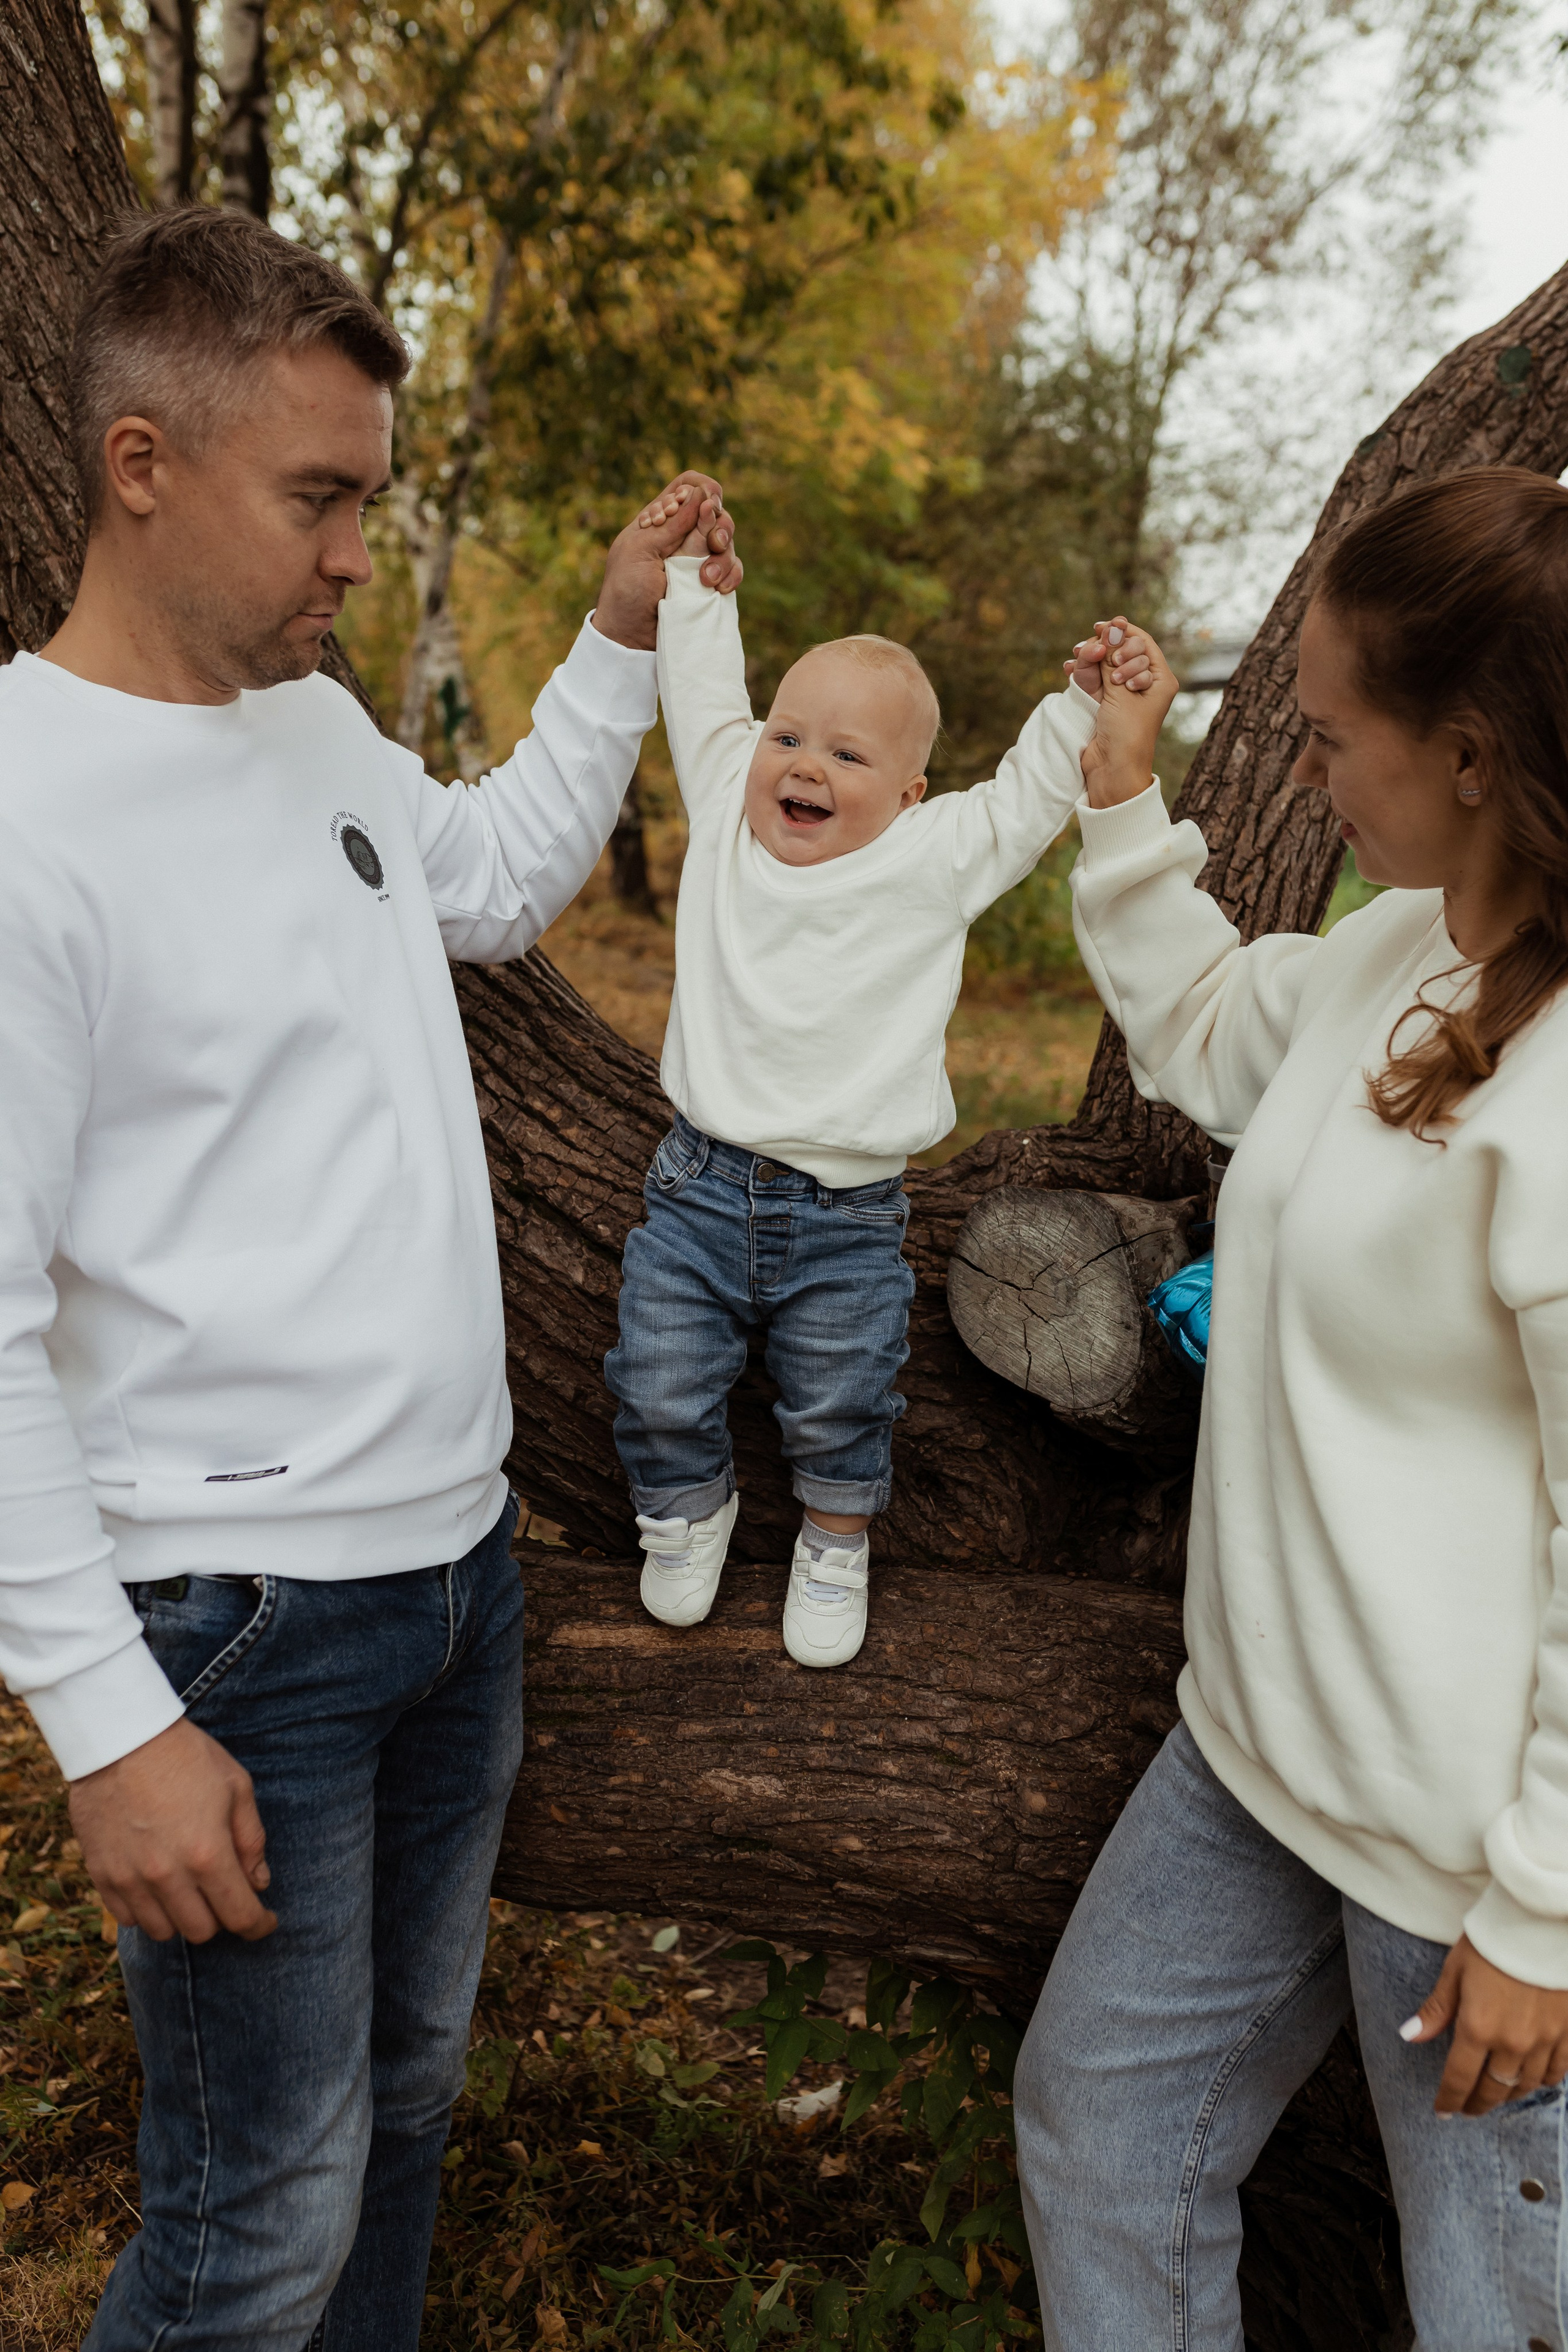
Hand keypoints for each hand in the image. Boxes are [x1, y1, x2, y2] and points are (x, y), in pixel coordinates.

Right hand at [69, 1714, 276, 1944]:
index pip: (240, 1915)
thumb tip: (259, 1882)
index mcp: (207, 1853)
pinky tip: (157, 1885)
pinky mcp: (102, 1875)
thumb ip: (251, 1840)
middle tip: (223, 1891)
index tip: (265, 1920)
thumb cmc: (185, 1756)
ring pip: (164, 1931)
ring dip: (183, 1916)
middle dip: (221, 1917)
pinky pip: (128, 1918)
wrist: (120, 1737)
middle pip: (202, 1931)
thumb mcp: (236, 1786)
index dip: (259, 1925)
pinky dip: (148, 1910)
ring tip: (189, 1887)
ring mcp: (130, 1879)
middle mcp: (167, 1875)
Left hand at [637, 478, 742, 593]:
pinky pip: (733, 568)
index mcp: (660, 519)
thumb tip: (700, 493)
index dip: (702, 488)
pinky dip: (732, 574)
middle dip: (719, 524)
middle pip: (715, 511)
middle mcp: (681, 535)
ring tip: (707, 579)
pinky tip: (719, 588)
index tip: (708, 504)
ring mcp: (697, 559)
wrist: (631, 636)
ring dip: (723, 556)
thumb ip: (672, 523)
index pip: (687, 487)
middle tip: (714, 544)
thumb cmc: (626, 591)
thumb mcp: (641, 550)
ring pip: (727, 541)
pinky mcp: (710, 582)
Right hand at [1076, 615, 1179, 807]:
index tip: (1101, 629)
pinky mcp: (1109, 701)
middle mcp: (1146, 682)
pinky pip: (1097, 677)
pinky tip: (1070, 667)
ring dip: (1092, 658)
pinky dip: (1084, 671)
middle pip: (1125, 649)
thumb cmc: (1126, 734)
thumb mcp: (1120, 692)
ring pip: (1108, 662)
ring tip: (1077, 657)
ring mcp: (1126, 691)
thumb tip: (1111, 628)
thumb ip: (1112, 659)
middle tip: (1095, 657)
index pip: (1143, 642)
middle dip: (1108, 648)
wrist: (1113, 769)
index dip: (1122, 633)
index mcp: (1161, 679)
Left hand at [1403, 1933, 1567, 2115]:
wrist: (1541, 1924)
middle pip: (1492, 2090)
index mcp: (1478, 2027)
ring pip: (1524, 2086)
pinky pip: (1556, 2073)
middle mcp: (1512, 2043)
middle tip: (1467, 2110)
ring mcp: (1544, 2041)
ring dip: (1507, 2096)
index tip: (1442, 2111)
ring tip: (1495, 2097)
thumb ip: (1437, 2009)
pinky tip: (1531, 2081)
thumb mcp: (1456, 1970)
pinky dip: (1541, 2082)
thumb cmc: (1493, 1942)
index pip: (1459, 2078)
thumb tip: (1410, 2035)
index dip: (1450, 2099)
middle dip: (1477, 2104)